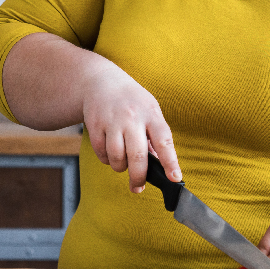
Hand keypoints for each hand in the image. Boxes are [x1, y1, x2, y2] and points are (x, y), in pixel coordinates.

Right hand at [81, 60, 179, 191]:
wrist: (101, 81)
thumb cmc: (132, 100)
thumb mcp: (150, 111)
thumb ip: (155, 136)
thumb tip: (160, 165)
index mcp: (151, 114)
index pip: (164, 140)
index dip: (170, 161)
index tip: (175, 177)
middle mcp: (132, 117)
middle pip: (137, 156)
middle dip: (139, 177)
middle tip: (138, 186)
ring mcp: (112, 121)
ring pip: (117, 158)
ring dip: (120, 167)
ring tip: (123, 162)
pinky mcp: (95, 125)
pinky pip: (101, 154)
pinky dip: (106, 159)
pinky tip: (110, 151)